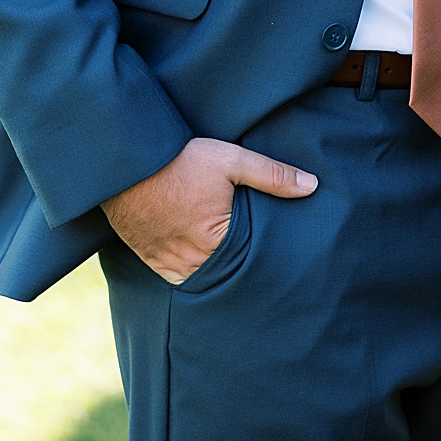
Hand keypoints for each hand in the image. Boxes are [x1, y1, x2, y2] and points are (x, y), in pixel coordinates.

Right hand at [101, 137, 317, 284]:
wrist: (127, 162)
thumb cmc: (181, 159)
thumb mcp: (231, 160)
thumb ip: (273, 175)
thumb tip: (312, 186)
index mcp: (215, 244)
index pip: (249, 267)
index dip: (262, 264)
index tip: (278, 268)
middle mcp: (190, 262)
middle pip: (223, 278)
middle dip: (238, 275)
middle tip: (259, 274)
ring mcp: (166, 263)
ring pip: (199, 280)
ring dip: (213, 275)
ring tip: (230, 268)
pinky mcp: (149, 257)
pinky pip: (174, 276)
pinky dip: (189, 272)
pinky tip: (200, 262)